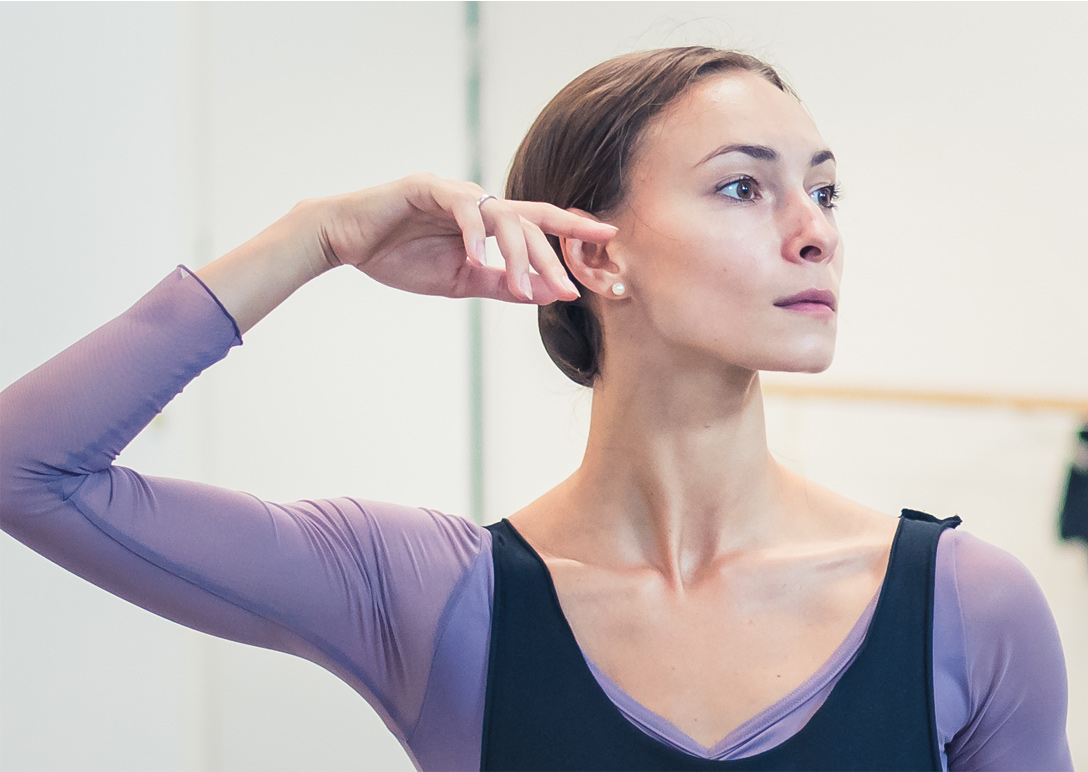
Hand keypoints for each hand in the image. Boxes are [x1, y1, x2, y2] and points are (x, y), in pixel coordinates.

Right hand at [317, 174, 616, 303]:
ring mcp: (455, 191)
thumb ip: (499, 285)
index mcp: (487, 222)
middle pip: (529, 223)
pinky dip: (473, 234)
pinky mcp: (427, 187)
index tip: (609, 239)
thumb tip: (542, 295)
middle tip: (567, 289)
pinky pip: (462, 208)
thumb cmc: (399, 258)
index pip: (539, 223)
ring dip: (515, 255)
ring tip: (520, 288)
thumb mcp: (459, 281)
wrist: (346, 241)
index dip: (573, 229)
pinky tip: (477, 259)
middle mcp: (478, 201)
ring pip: (502, 216)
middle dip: (552, 256)